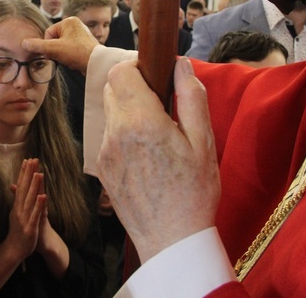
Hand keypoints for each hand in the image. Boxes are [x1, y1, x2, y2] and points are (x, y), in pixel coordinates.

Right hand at [5, 158, 45, 260]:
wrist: (14, 250)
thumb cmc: (17, 230)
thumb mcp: (15, 211)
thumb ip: (16, 198)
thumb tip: (14, 185)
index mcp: (17, 205)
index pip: (20, 185)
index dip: (23, 173)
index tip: (27, 159)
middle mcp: (19, 209)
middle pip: (24, 189)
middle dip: (28, 174)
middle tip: (32, 160)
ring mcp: (24, 218)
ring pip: (30, 199)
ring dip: (33, 186)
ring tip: (38, 173)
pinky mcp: (30, 226)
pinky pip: (35, 214)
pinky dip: (39, 205)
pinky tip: (43, 196)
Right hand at [22, 17, 97, 74]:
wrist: (96, 64)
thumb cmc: (77, 53)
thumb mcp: (54, 49)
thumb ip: (38, 46)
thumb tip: (23, 43)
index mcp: (69, 21)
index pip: (49, 33)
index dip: (48, 45)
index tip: (54, 53)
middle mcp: (76, 25)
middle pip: (55, 39)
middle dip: (55, 50)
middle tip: (62, 57)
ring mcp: (81, 34)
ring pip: (61, 46)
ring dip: (61, 54)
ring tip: (69, 58)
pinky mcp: (84, 44)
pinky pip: (69, 50)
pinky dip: (69, 56)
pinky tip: (73, 60)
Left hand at [97, 57, 219, 262]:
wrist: (171, 241)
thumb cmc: (194, 192)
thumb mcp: (204, 142)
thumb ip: (192, 97)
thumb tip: (181, 65)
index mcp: (141, 122)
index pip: (120, 72)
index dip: (137, 67)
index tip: (156, 77)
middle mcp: (115, 133)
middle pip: (112, 88)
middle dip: (134, 87)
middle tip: (162, 105)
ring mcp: (104, 152)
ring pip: (110, 112)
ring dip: (129, 111)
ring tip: (157, 133)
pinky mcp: (102, 167)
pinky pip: (109, 136)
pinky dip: (125, 133)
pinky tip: (147, 154)